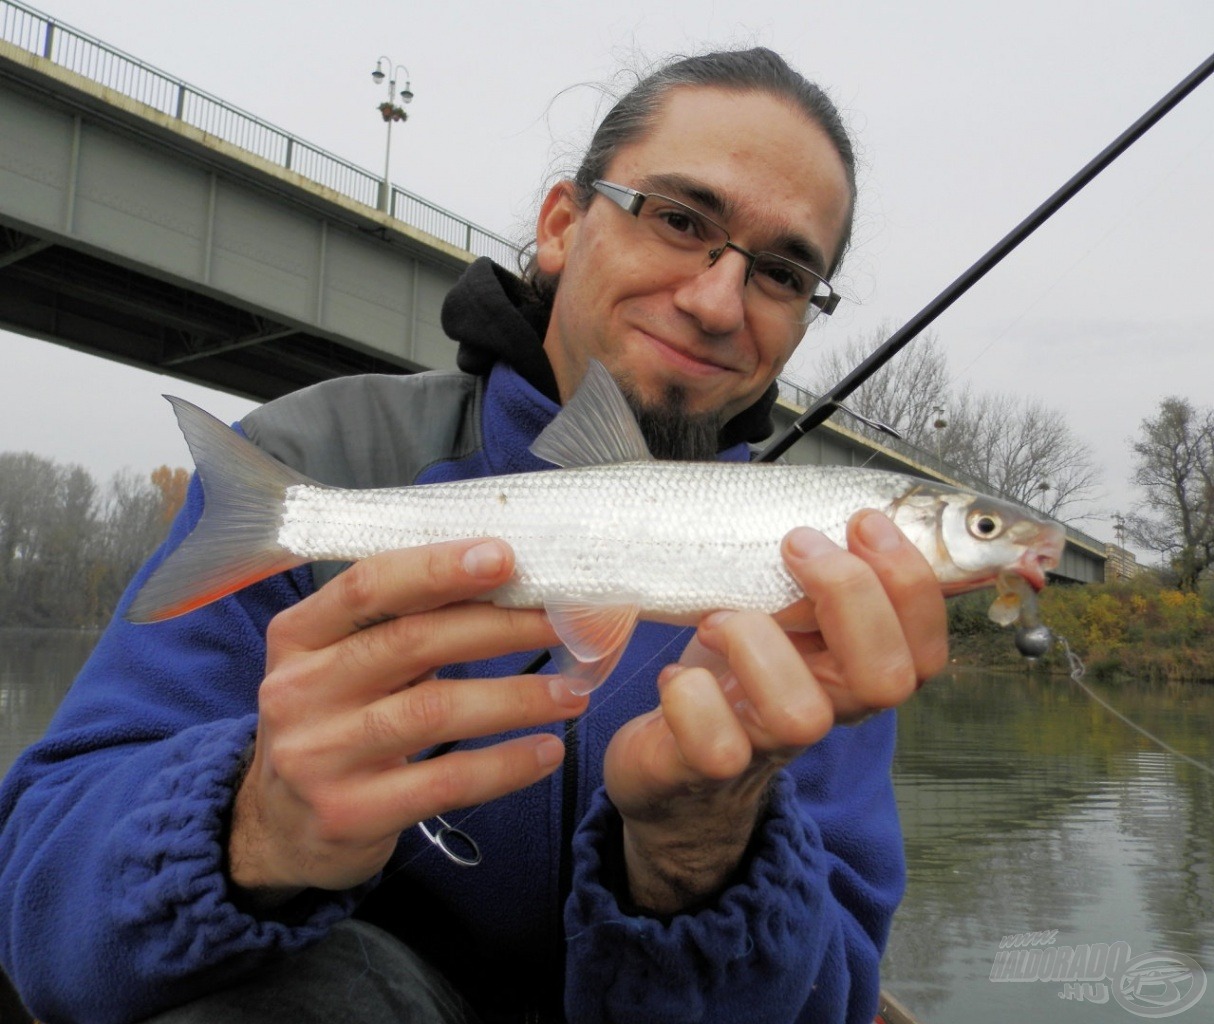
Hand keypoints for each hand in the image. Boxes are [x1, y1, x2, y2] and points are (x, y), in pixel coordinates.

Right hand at [227, 538, 586, 899]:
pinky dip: (504, 765)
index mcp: (299, 636)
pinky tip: (546, 751)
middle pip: (410, 643)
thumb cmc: (334, 724)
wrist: (279, 829)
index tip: (505, 556)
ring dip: (515, 697)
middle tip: (564, 622)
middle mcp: (300, 690)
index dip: (436, 567)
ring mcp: (319, 756)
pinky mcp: (349, 814)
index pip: (367, 586)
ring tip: (573, 692)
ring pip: (432, 712)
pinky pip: (443, 782)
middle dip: (498, 627)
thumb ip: (402, 624)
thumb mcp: (343, 664)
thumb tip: (505, 578)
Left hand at [603, 510, 948, 912]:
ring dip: (756, 642)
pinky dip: (692, 697)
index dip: (909, 585)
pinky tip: (678, 677)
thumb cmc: (730, 666)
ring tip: (717, 619)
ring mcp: (769, 746)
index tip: (862, 522)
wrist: (672, 758)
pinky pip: (717, 743)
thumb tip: (837, 508)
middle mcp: (826, 712)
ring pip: (800, 714)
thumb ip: (814, 578)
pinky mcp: (709, 766)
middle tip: (796, 545)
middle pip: (885, 680)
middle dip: (849, 594)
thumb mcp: (780, 613)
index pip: (925, 650)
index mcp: (852, 672)